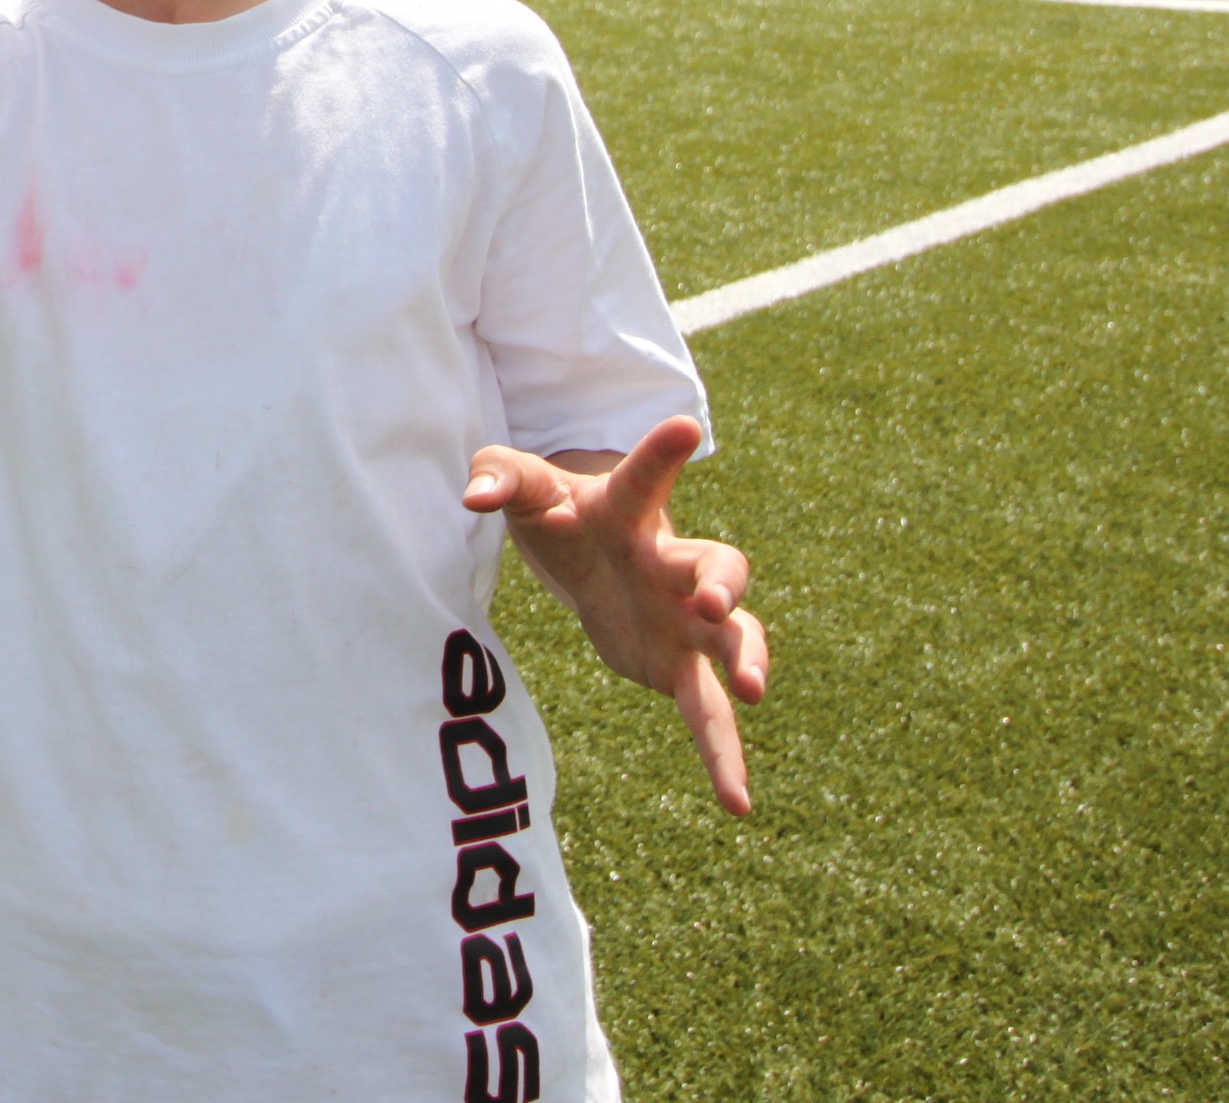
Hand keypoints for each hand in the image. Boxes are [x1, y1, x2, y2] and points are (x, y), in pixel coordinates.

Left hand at [465, 418, 765, 814]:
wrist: (583, 555)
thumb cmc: (553, 510)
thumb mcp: (520, 488)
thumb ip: (498, 480)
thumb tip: (473, 495)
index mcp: (627, 511)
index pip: (644, 479)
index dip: (662, 453)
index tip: (685, 424)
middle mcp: (671, 563)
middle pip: (715, 564)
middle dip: (721, 580)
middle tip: (713, 599)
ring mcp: (685, 618)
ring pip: (732, 636)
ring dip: (746, 656)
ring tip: (755, 690)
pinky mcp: (679, 666)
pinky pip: (710, 715)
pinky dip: (724, 756)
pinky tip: (738, 804)